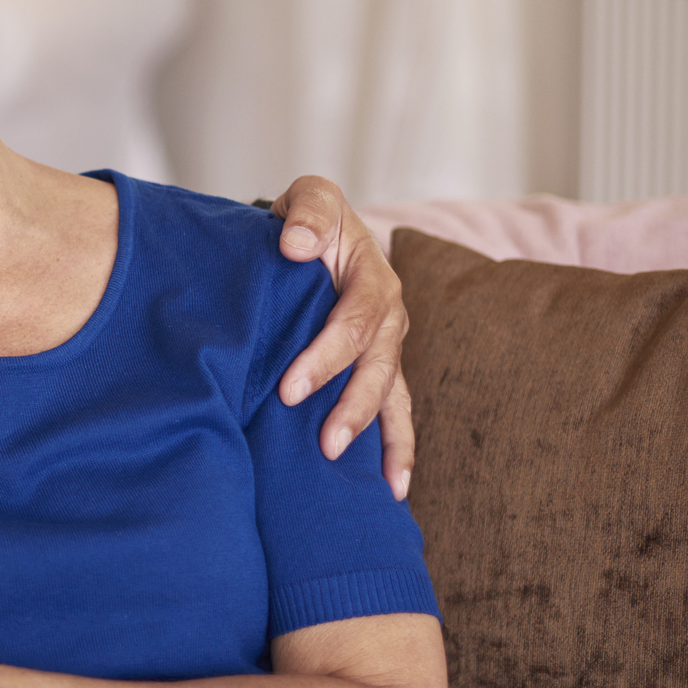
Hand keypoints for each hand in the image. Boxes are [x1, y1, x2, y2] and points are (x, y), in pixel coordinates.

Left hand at [271, 176, 413, 498]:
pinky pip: (398, 414)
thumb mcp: (310, 198)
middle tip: (322, 444)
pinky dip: (399, 451)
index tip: (289, 389)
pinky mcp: (380, 370)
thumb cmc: (307, 221)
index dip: (325, 357)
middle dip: (350, 407)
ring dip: (375, 437)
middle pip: (375, 367)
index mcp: (373, 277)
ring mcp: (388, 347)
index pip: (353, 322)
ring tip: (359, 476)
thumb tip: (297, 246)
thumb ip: (308, 213)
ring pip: (390, 396)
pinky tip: (394, 489)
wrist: (312, 235)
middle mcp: (388, 316)